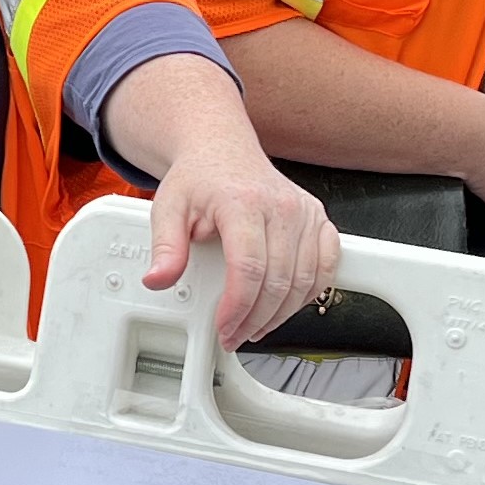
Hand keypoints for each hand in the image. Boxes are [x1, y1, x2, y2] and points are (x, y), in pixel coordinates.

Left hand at [101, 53, 344, 345]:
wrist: (222, 150)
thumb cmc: (199, 179)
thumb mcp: (168, 208)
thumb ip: (165, 247)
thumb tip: (158, 279)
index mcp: (243, 202)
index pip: (249, 268)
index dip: (238, 307)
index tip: (224, 326)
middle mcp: (282, 206)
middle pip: (278, 281)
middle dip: (255, 318)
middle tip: (234, 333)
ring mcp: (304, 213)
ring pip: (305, 281)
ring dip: (281, 313)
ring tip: (255, 325)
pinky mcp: (318, 219)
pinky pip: (326, 267)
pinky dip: (309, 293)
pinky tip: (285, 305)